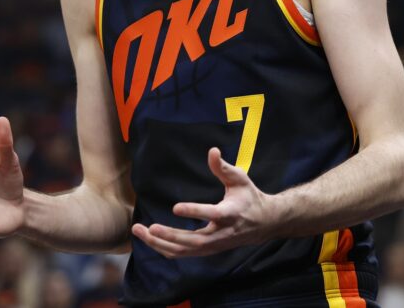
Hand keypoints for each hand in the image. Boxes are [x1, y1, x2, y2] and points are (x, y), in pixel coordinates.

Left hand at [131, 148, 276, 257]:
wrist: (264, 224)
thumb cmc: (249, 197)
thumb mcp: (240, 179)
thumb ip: (223, 167)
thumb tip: (211, 150)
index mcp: (230, 213)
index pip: (211, 214)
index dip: (194, 211)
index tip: (175, 207)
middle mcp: (221, 233)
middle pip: (193, 240)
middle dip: (169, 235)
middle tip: (149, 228)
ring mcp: (213, 245)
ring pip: (184, 251)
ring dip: (160, 243)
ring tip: (139, 231)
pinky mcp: (208, 250)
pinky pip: (184, 254)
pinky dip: (165, 248)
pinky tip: (150, 240)